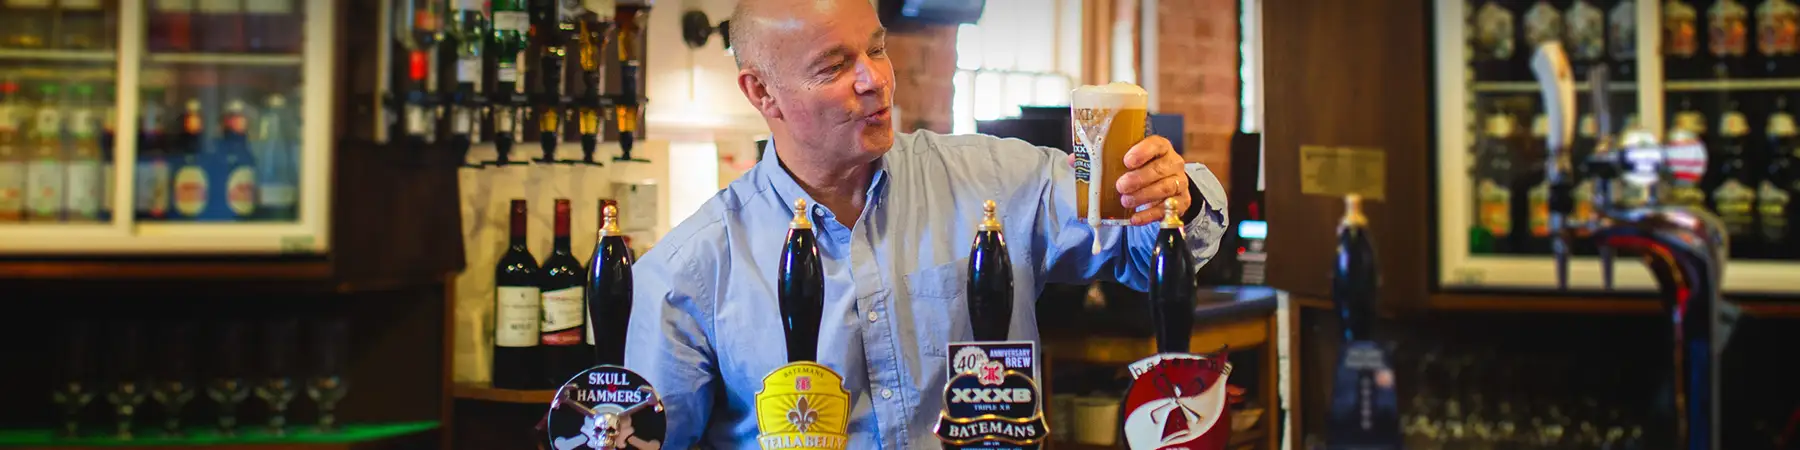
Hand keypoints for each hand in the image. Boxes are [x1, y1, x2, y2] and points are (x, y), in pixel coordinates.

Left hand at [1063, 135, 1192, 224]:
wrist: (1167, 188)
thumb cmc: (1141, 170)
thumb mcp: (1124, 162)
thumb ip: (1101, 159)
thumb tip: (1074, 160)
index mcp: (1160, 148)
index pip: (1156, 144)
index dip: (1142, 151)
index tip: (1126, 160)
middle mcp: (1173, 163)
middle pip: (1161, 168)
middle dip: (1140, 178)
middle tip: (1120, 186)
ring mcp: (1179, 183)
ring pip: (1166, 188)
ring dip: (1144, 196)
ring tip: (1125, 202)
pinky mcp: (1182, 202)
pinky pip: (1168, 209)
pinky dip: (1150, 215)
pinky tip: (1135, 218)